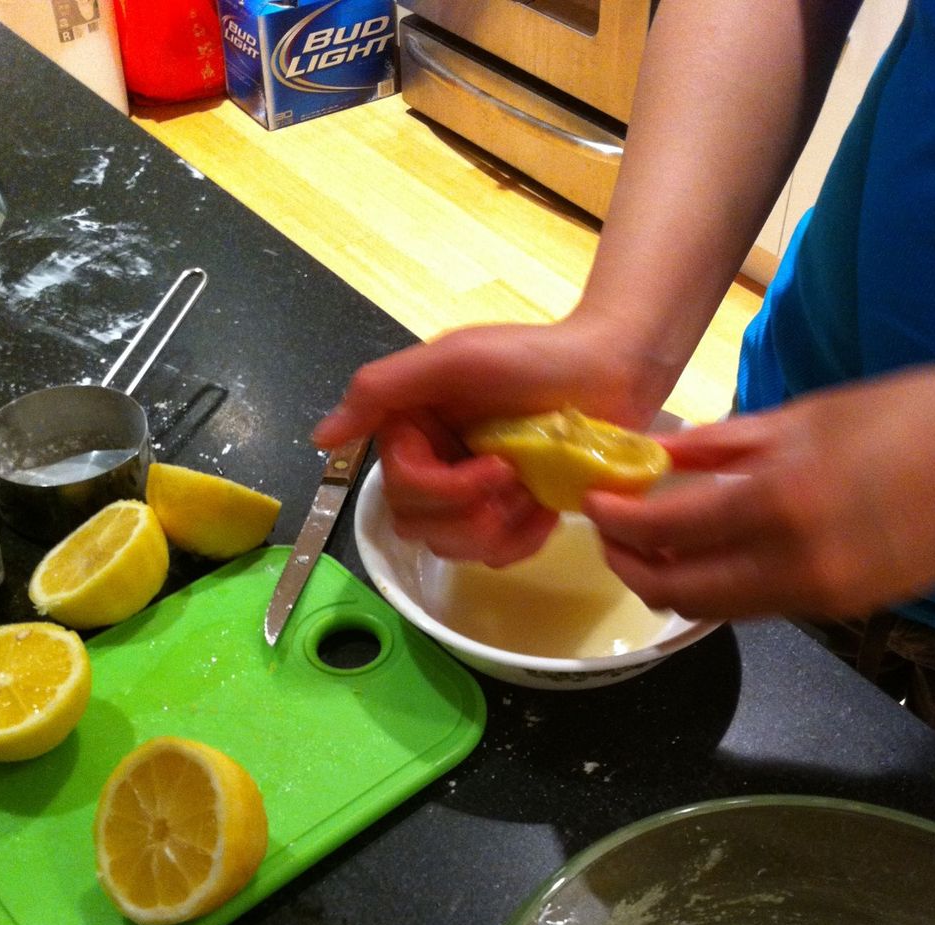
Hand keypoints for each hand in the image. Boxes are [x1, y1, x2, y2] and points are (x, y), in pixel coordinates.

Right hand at [314, 315, 677, 565]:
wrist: (614, 370)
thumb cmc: (537, 356)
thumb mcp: (455, 359)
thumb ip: (382, 389)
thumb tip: (321, 439)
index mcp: (413, 428)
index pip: (400, 487)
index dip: (446, 490)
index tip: (498, 464)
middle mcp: (433, 463)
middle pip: (418, 525)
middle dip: (473, 512)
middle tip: (518, 478)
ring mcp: (470, 495)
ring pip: (454, 548)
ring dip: (501, 527)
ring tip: (535, 490)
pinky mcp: (507, 516)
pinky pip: (494, 557)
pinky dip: (523, 540)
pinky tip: (547, 510)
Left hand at [583, 366, 934, 620]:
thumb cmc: (911, 420)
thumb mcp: (810, 415)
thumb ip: (724, 444)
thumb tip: (660, 455)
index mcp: (779, 502)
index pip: (666, 529)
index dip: (616, 519)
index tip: (594, 501)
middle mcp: (791, 565)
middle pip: (677, 592)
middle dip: (629, 566)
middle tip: (610, 534)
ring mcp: (817, 597)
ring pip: (714, 610)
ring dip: (670, 582)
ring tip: (652, 543)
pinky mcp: (838, 610)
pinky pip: (755, 608)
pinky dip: (717, 587)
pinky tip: (710, 553)